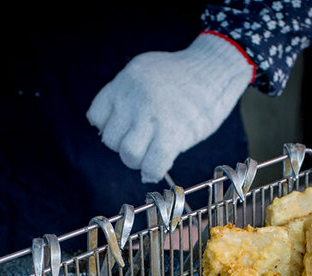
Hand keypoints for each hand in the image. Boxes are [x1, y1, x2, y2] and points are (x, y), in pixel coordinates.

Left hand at [87, 33, 253, 183]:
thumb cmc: (182, 73)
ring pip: (128, 155)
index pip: (96, 117)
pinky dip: (153, 172)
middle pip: (111, 140)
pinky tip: (158, 167)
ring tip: (151, 154)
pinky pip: (152, 165)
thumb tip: (111, 126)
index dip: (110, 128)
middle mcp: (134, 99)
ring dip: (138, 161)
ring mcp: (153, 117)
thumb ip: (126, 93)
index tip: (126, 129)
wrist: (215, 68)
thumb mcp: (145, 70)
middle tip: (143, 143)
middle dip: (124, 146)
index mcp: (124, 82)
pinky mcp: (173, 134)